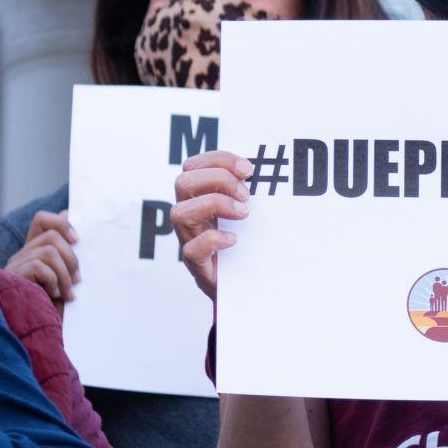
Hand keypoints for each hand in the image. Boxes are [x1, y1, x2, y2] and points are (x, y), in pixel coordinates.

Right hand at [6, 210, 79, 306]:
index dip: (61, 223)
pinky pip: (40, 265)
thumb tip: (68, 213)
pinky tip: (55, 296)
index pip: (41, 219)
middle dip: (71, 257)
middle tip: (78, 280)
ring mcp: (16, 266)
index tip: (77, 240)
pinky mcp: (14, 277)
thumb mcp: (66, 278)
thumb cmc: (53, 308)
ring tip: (68, 293)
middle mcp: (22, 255)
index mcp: (34, 252)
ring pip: (49, 250)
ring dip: (65, 273)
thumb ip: (67, 252)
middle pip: (51, 235)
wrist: (38, 336)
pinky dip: (54, 281)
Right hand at [169, 149, 251, 300]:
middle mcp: (190, 217)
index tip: (248, 169)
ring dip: (215, 205)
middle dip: (218, 180)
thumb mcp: (248, 213)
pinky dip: (214, 240)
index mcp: (200, 198)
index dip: (218, 160)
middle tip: (246, 194)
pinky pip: (191, 250)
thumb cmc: (247, 245)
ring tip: (243, 213)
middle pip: (182, 183)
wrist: (246, 287)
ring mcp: (190, 241)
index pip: (194, 166)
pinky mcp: (197, 266)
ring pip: (179, 213)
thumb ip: (249, 193)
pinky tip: (235, 240)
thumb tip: (269, 174)